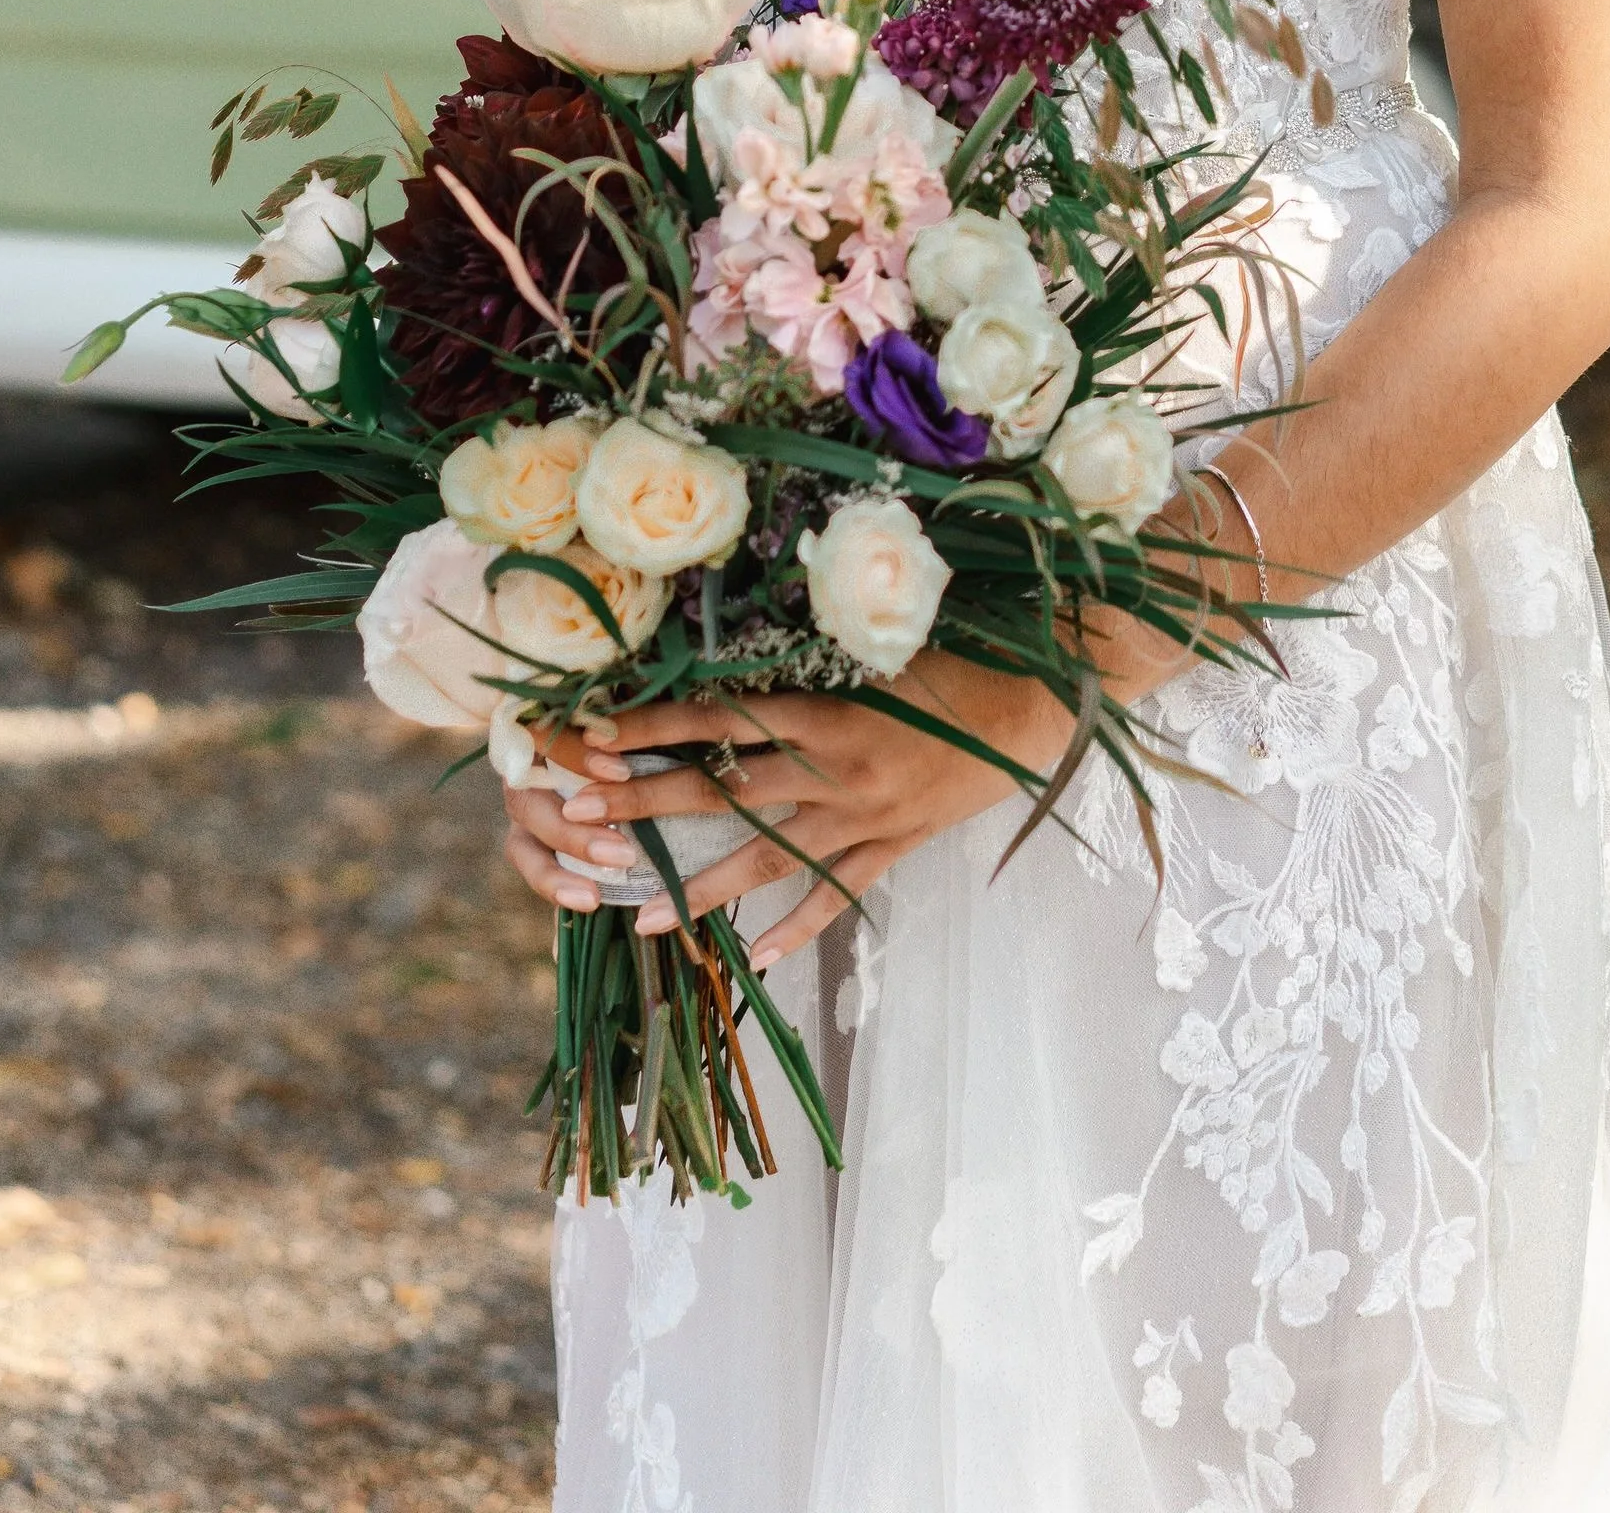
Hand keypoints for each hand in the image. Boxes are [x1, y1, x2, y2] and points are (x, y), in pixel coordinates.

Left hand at [502, 654, 1069, 968]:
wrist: (1032, 704)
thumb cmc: (954, 661)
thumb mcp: (876, 650)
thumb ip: (808, 665)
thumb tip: (732, 661)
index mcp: (825, 711)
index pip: (719, 721)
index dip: (654, 729)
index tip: (594, 737)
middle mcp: (835, 769)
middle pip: (723, 793)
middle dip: (645, 806)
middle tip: (576, 821)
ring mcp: (864, 817)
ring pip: (767, 859)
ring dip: (701, 888)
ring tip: (641, 918)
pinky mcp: (894, 845)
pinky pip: (837, 893)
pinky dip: (799, 925)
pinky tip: (760, 959)